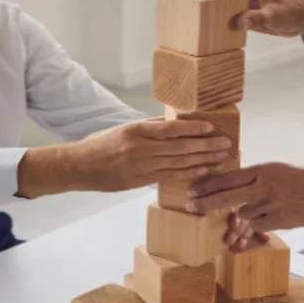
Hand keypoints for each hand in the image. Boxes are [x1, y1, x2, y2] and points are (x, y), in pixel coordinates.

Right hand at [17, 119, 233, 196]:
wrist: (79, 167)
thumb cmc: (100, 145)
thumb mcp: (123, 128)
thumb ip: (149, 127)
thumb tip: (174, 122)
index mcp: (135, 130)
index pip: (171, 129)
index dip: (193, 129)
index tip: (211, 128)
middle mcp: (139, 148)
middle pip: (179, 147)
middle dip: (205, 146)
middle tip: (225, 144)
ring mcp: (140, 166)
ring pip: (178, 163)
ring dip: (202, 160)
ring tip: (220, 157)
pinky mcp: (140, 180)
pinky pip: (169, 176)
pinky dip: (187, 173)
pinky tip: (202, 170)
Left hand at [187, 163, 303, 243]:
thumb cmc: (298, 178)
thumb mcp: (273, 170)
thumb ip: (252, 177)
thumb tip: (228, 185)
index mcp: (261, 171)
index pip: (228, 178)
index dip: (208, 184)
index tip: (192, 189)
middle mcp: (263, 187)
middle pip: (227, 197)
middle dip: (205, 203)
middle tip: (190, 206)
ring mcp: (270, 204)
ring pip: (242, 215)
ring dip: (237, 221)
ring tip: (237, 225)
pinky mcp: (278, 220)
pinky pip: (256, 227)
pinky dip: (253, 229)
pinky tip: (256, 228)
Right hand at [204, 0, 303, 37]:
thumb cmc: (293, 13)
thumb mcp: (273, 16)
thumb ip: (255, 19)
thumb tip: (235, 23)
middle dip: (203, 1)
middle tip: (186, 12)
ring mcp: (247, 5)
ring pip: (224, 8)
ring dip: (212, 14)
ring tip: (194, 23)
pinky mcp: (250, 17)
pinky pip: (232, 19)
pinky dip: (223, 24)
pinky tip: (213, 33)